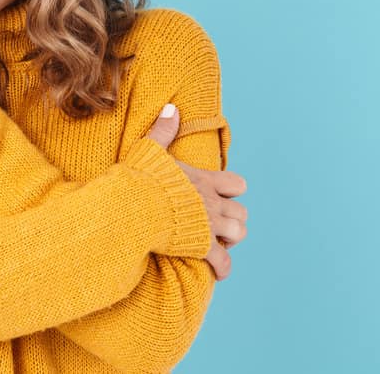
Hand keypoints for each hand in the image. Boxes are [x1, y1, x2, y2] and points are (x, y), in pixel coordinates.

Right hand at [146, 103, 247, 280]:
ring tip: (218, 243)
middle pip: (241, 212)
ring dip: (231, 240)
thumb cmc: (141, 178)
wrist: (138, 205)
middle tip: (218, 223)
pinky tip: (218, 272)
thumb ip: (163, 131)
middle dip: (233, 218)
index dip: (233, 191)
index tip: (222, 196)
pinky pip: (223, 262)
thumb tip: (172, 108)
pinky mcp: (203, 246)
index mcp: (204, 180)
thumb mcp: (151, 149)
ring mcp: (210, 225)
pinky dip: (223, 268)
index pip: (237, 184)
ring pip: (238, 234)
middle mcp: (213, 202)